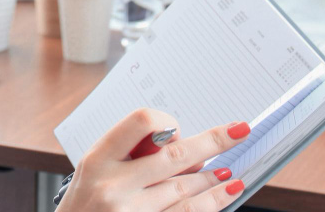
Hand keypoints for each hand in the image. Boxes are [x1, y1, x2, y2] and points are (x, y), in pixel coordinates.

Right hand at [57, 108, 251, 211]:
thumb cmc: (84, 204)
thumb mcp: (95, 170)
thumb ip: (130, 155)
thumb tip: (185, 149)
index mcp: (99, 159)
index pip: (140, 123)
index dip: (165, 121)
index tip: (178, 128)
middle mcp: (114, 185)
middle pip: (174, 156)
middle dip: (213, 142)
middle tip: (239, 131)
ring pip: (184, 188)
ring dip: (213, 178)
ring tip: (231, 171)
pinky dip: (211, 201)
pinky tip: (227, 192)